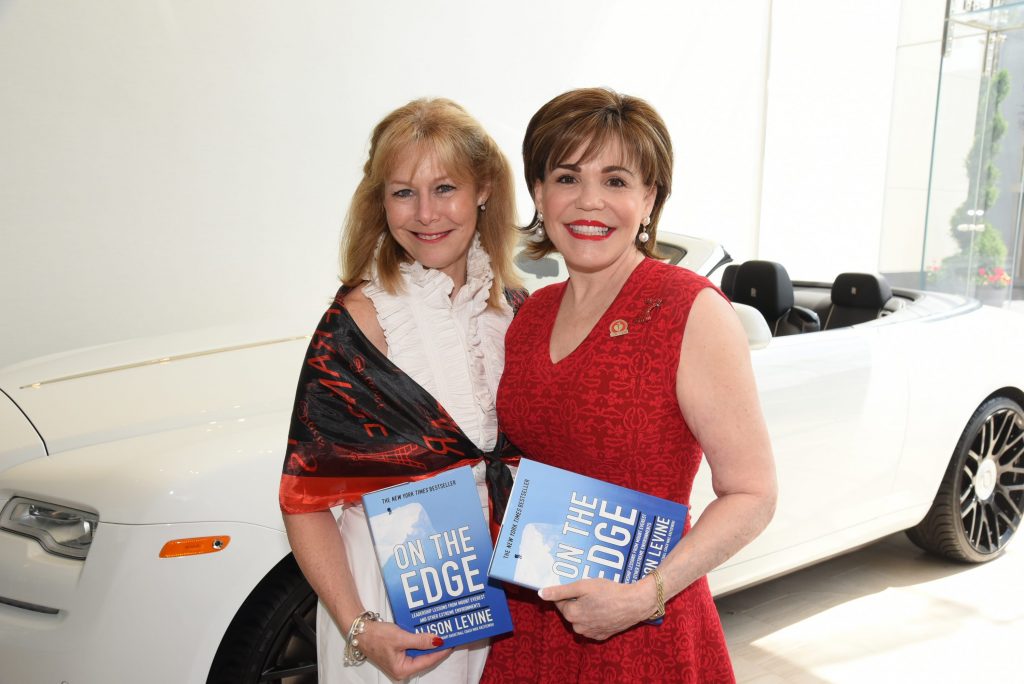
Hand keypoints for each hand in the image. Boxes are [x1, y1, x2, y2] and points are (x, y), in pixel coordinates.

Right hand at [356, 620, 451, 679]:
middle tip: (449, 637)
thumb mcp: (401, 638)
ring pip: (419, 653)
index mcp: (402, 670)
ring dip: (428, 643)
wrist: (360, 630)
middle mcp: (402, 669)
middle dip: (436, 648)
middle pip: (424, 658)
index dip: (441, 652)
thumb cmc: (376, 636)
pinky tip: (427, 634)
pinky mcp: (397, 653)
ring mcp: (400, 661)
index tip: (451, 643)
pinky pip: (413, 648)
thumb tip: (438, 641)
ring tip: (441, 634)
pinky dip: (420, 641)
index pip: (427, 661)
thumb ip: (420, 641)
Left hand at [539, 578, 654, 640]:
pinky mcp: (602, 636)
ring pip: (581, 618)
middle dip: (577, 601)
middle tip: (590, 591)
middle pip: (571, 610)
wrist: (634, 604)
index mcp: (571, 615)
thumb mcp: (583, 586)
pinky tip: (604, 609)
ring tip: (599, 599)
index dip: (568, 592)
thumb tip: (541, 594)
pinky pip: (592, 625)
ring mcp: (590, 634)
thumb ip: (560, 591)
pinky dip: (595, 618)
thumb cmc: (608, 592)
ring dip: (586, 609)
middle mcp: (578, 628)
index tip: (579, 586)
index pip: (560, 601)